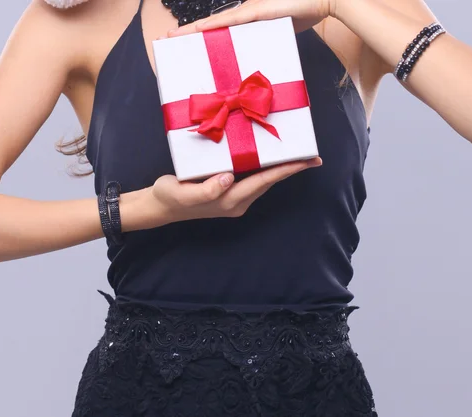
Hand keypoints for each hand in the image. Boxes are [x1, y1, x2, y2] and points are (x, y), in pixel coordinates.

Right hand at [149, 157, 321, 223]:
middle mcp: (237, 201)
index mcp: (230, 200)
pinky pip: (252, 176)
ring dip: (280, 168)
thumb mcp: (182, 193)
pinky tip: (269, 156)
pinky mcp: (227, 190)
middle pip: (269, 182)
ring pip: (262, 180)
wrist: (159, 206)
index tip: (306, 162)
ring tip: (298, 155)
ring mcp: (233, 197)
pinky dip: (264, 166)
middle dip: (291, 169)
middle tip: (313, 156)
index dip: (286, 170)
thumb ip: (206, 189)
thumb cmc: (169, 197)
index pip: (264, 181)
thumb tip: (229, 178)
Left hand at [166, 0, 334, 36]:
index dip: (204, 33)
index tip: (187, 40)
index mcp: (252, 16)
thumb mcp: (284, 31)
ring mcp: (249, 9)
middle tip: (169, 39)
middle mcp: (246, 11)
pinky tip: (194, 31)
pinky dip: (210, 27)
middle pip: (213, 25)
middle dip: (190, 33)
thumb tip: (263, 61)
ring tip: (172, 37)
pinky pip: (227, 21)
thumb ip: (271, 41)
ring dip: (192, 31)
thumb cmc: (309, 11)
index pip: (223, 27)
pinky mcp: (255, 11)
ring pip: (214, 23)